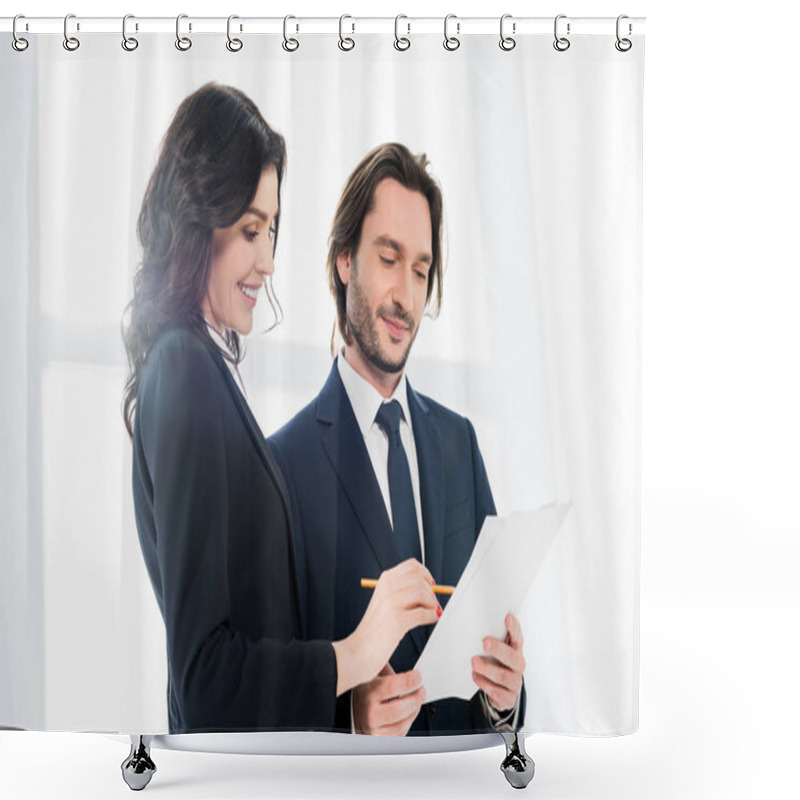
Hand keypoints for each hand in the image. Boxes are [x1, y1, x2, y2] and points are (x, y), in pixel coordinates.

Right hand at [333, 559, 439, 694]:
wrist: (358, 650)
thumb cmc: (376, 628)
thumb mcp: (387, 601)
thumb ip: (404, 591)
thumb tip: (432, 588)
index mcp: (385, 580)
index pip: (413, 566)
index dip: (426, 574)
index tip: (431, 586)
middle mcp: (387, 587)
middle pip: (420, 578)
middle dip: (431, 591)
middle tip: (433, 604)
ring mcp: (391, 603)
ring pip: (423, 593)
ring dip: (432, 604)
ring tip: (432, 612)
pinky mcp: (397, 620)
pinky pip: (424, 613)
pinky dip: (432, 616)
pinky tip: (431, 619)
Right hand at [353, 664, 425, 735]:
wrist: (352, 706)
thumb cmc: (366, 689)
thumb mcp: (373, 674)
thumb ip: (390, 671)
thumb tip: (411, 670)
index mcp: (368, 693)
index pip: (393, 687)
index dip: (410, 681)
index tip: (417, 677)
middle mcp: (369, 714)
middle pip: (400, 709)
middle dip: (416, 698)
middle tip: (421, 690)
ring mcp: (373, 729)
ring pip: (402, 724)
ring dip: (414, 711)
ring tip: (417, 701)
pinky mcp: (378, 740)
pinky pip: (399, 734)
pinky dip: (407, 723)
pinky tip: (408, 714)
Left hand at [471, 613, 524, 712]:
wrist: (501, 690)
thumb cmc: (496, 663)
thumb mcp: (496, 649)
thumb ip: (490, 637)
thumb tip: (471, 622)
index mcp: (516, 649)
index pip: (517, 637)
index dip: (514, 627)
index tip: (507, 617)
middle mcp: (518, 664)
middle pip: (511, 657)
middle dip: (498, 649)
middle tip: (484, 642)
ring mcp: (515, 682)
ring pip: (503, 676)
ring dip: (488, 668)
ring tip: (474, 662)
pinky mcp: (509, 697)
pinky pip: (498, 692)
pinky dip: (485, 684)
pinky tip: (475, 676)